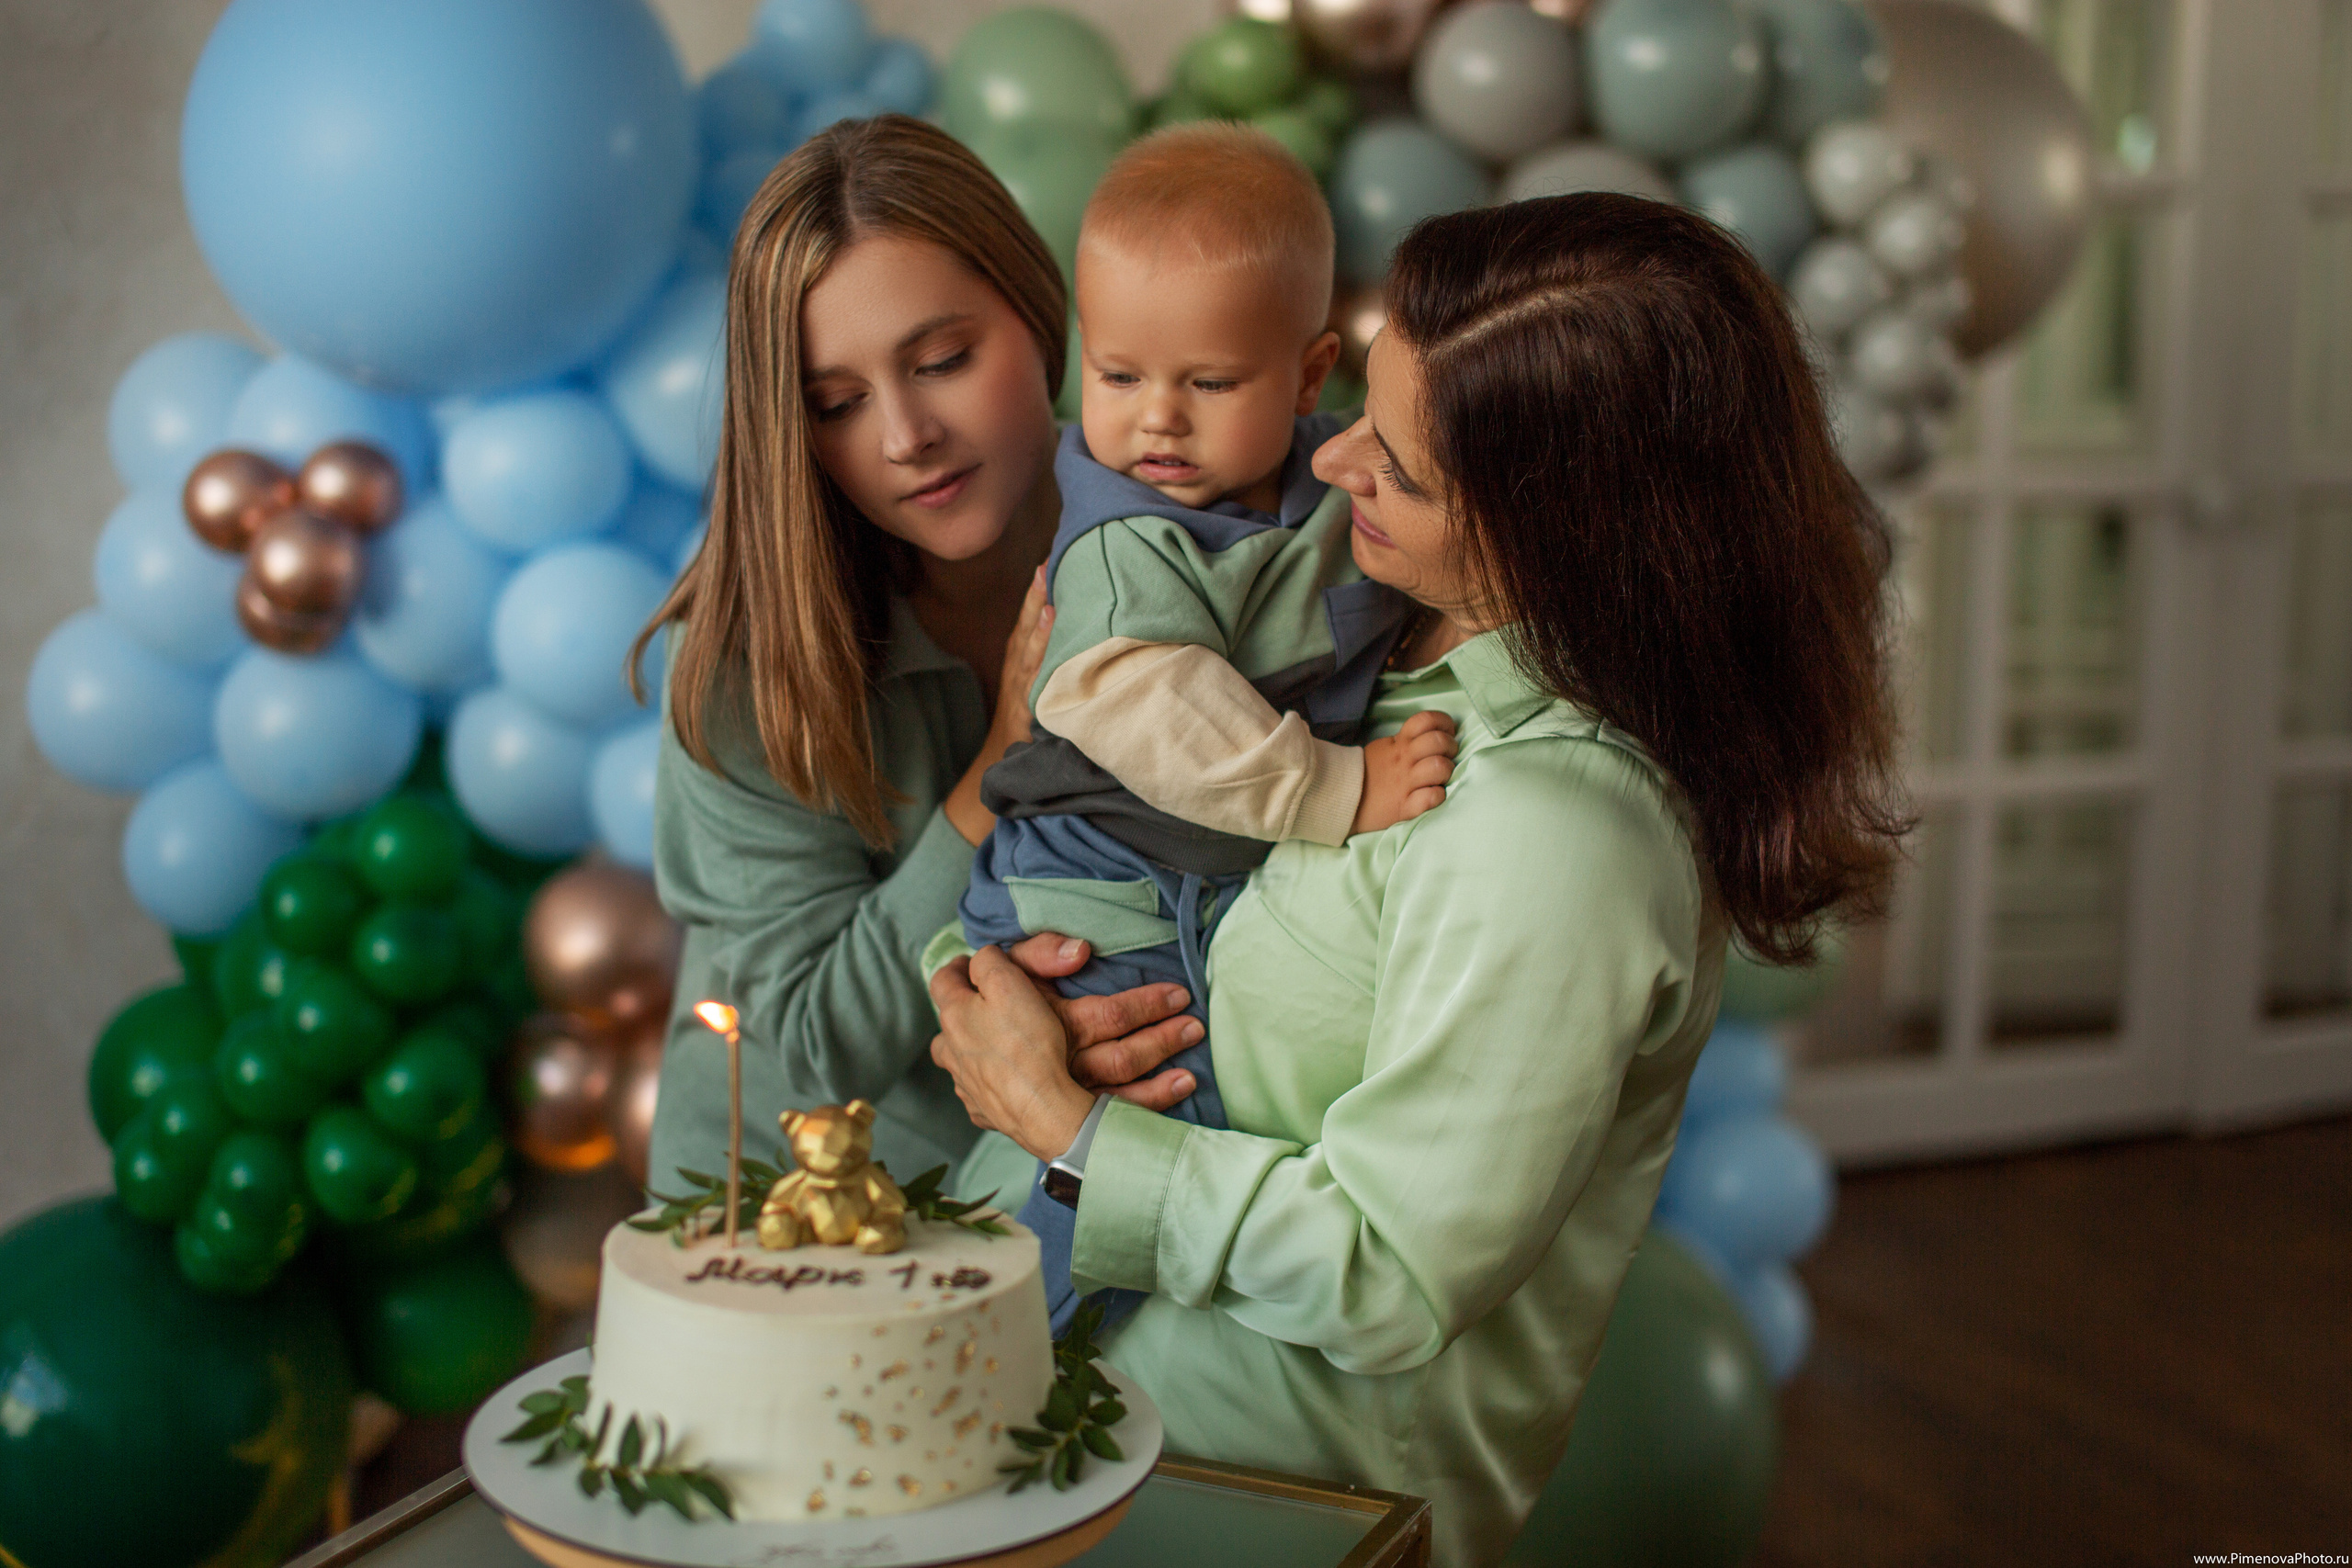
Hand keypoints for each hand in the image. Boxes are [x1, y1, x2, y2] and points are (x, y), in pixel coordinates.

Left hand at [929, 946, 1098, 1159]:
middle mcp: (951, 1051)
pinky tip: (1005, 1080)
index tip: (968, 963)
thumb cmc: (1027, 1043)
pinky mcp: (981, 1109)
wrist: (1042, 1108)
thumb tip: (978, 959)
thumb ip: (988, 963)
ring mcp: (964, 1084)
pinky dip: (986, 1081)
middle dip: (961, 1010)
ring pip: (956, 1059)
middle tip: (983, 1005)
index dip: (955, 967)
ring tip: (991, 1044)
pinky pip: (976, 1089)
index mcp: (954, 1016)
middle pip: (946, 1023)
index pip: (941, 980)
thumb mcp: (1008, 983)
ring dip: (968, 1048)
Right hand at [945, 567, 1053, 845]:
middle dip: (1037, 595)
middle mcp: (1017, 674)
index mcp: (1019, 663)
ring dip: (1039, 624)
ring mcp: (1021, 695)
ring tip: (1050, 595)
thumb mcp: (1035, 686)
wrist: (1000, 771)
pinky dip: (1041, 670)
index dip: (1036, 590)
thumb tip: (1070, 624)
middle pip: (1026, 628)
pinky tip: (1051, 655)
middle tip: (1049, 561)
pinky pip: (1036, 690)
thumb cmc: (1025, 725)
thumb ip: (1047, 657)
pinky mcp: (1028, 717)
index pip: (1027, 620)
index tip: (1049, 556)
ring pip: (1030, 654)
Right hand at [1002, 933, 1201, 1110]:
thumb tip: (1082, 951)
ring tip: (1191, 1072)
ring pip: (1115, 1094)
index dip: (1147, 1005)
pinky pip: (1105, 1117)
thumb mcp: (1011, 966)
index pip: (1109, 1017)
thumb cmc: (995, 998)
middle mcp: (1056, 1061)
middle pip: (1120, 1059)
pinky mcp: (1057, 1115)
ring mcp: (1057, 1093)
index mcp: (1049, 1023)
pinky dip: (1141, 1108)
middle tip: (1196, 1027)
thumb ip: (1041, 952)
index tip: (1179, 996)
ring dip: (1157, 1084)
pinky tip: (1172, 1095)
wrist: (964, 1045)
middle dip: (1162, 1042)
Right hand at [1350, 709, 1456, 835]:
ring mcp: (1404, 783)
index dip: (1443, 723)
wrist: (1341, 801)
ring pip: (1439, 767)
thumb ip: (1405, 742)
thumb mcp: (1383, 748)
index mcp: (1398, 743)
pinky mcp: (1404, 807)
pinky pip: (1431, 798)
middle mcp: (1404, 760)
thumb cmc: (1367, 775)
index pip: (1425, 720)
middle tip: (1448, 757)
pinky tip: (1432, 796)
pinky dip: (1437, 796)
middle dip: (1451, 747)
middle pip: (1438, 741)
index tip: (1447, 732)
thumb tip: (1431, 737)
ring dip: (1446, 772)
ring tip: (1440, 778)